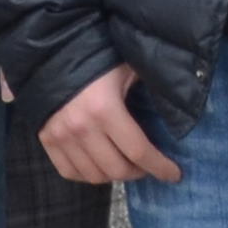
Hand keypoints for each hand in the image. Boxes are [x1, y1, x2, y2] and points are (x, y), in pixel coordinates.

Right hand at [38, 65, 180, 186]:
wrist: (50, 51)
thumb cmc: (96, 58)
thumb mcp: (127, 69)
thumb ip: (151, 87)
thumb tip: (181, 106)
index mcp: (105, 109)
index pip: (138, 152)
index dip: (160, 167)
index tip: (174, 174)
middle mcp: (81, 128)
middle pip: (117, 170)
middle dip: (139, 172)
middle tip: (147, 165)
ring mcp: (60, 136)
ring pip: (94, 176)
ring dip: (114, 175)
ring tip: (123, 164)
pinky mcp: (46, 139)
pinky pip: (69, 172)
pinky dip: (87, 174)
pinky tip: (99, 164)